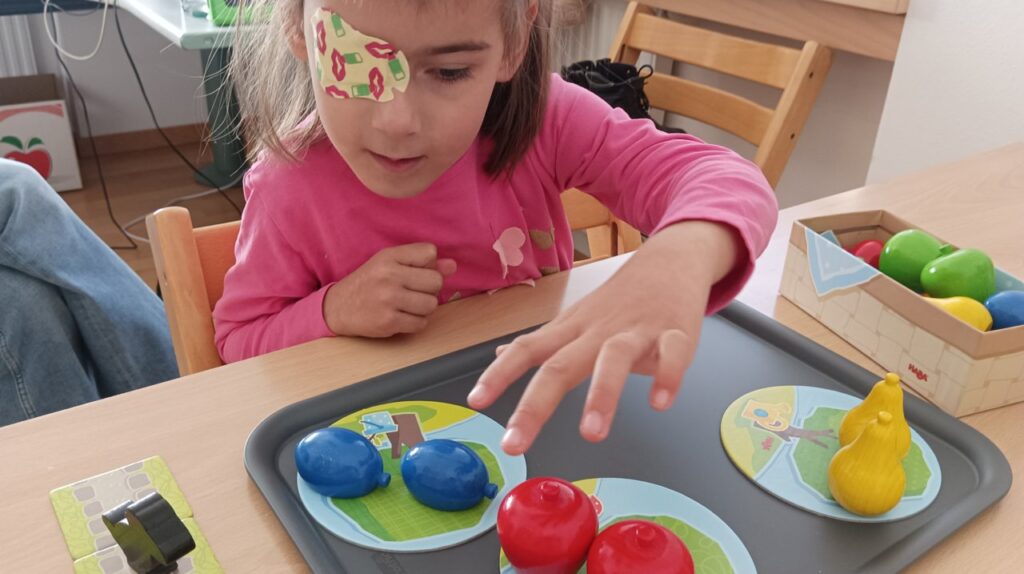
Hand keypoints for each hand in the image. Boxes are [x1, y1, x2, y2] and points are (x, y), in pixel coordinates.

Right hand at [323, 243, 455, 337]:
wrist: (338, 307)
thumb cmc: (368, 283)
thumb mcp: (389, 264)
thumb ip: (421, 262)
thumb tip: (452, 266)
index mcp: (389, 257)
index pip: (430, 252)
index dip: (428, 264)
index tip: (415, 272)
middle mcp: (389, 276)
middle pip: (436, 281)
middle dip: (429, 289)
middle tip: (413, 291)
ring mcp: (388, 299)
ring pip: (431, 304)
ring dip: (424, 307)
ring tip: (408, 305)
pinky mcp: (389, 322)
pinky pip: (421, 323)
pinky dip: (415, 322)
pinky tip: (402, 317)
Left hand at [467, 221, 741, 454]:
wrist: (671, 260)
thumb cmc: (621, 299)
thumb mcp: (575, 319)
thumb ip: (542, 344)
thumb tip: (499, 357)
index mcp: (571, 330)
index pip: (527, 349)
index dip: (498, 375)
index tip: (475, 402)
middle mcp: (597, 331)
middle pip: (560, 365)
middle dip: (534, 406)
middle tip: (515, 443)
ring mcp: (636, 330)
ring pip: (613, 359)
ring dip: (602, 396)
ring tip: (592, 433)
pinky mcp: (676, 332)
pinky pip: (672, 354)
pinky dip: (667, 376)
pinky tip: (660, 402)